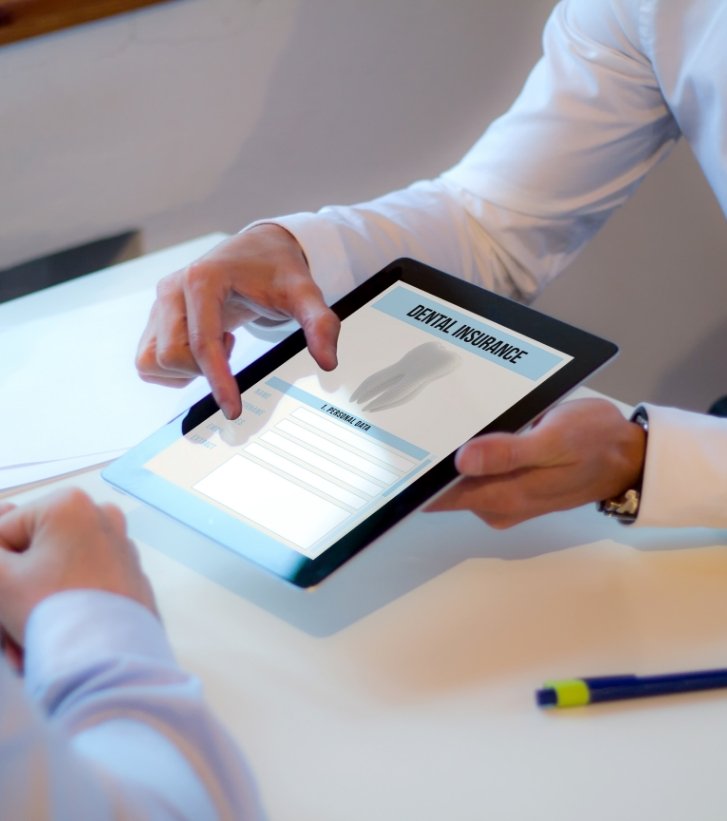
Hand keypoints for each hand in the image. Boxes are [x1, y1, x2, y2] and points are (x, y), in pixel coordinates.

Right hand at [0, 488, 156, 644]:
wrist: (112, 660)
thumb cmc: (57, 613)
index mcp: (69, 504)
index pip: (3, 534)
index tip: (0, 601)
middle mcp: (101, 518)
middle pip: (32, 558)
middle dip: (11, 598)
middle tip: (5, 633)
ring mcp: (119, 548)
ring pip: (55, 576)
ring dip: (31, 611)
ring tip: (24, 647)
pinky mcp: (129, 578)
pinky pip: (82, 589)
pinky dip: (63, 611)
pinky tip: (50, 642)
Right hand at [136, 224, 340, 418]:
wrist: (259, 250)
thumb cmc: (277, 270)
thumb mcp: (305, 293)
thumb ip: (320, 324)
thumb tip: (327, 361)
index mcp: (202, 279)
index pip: (202, 343)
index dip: (218, 381)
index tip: (234, 409)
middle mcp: (172, 289)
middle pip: (171, 355)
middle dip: (203, 370)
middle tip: (233, 349)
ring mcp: (160, 303)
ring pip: (153, 360)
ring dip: (185, 369)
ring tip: (219, 346)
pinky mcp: (156, 317)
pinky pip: (149, 360)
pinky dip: (175, 368)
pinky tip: (205, 347)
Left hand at [427, 398, 646, 527]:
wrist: (627, 456)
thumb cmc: (594, 443)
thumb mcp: (554, 440)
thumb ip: (508, 452)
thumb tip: (463, 460)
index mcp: (504, 497)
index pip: (442, 498)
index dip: (417, 480)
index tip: (397, 453)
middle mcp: (497, 505)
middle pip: (446, 488)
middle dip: (429, 460)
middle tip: (411, 422)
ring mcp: (503, 497)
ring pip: (460, 479)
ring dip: (448, 455)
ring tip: (431, 419)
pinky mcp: (509, 486)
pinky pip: (477, 473)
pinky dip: (469, 454)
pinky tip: (465, 429)